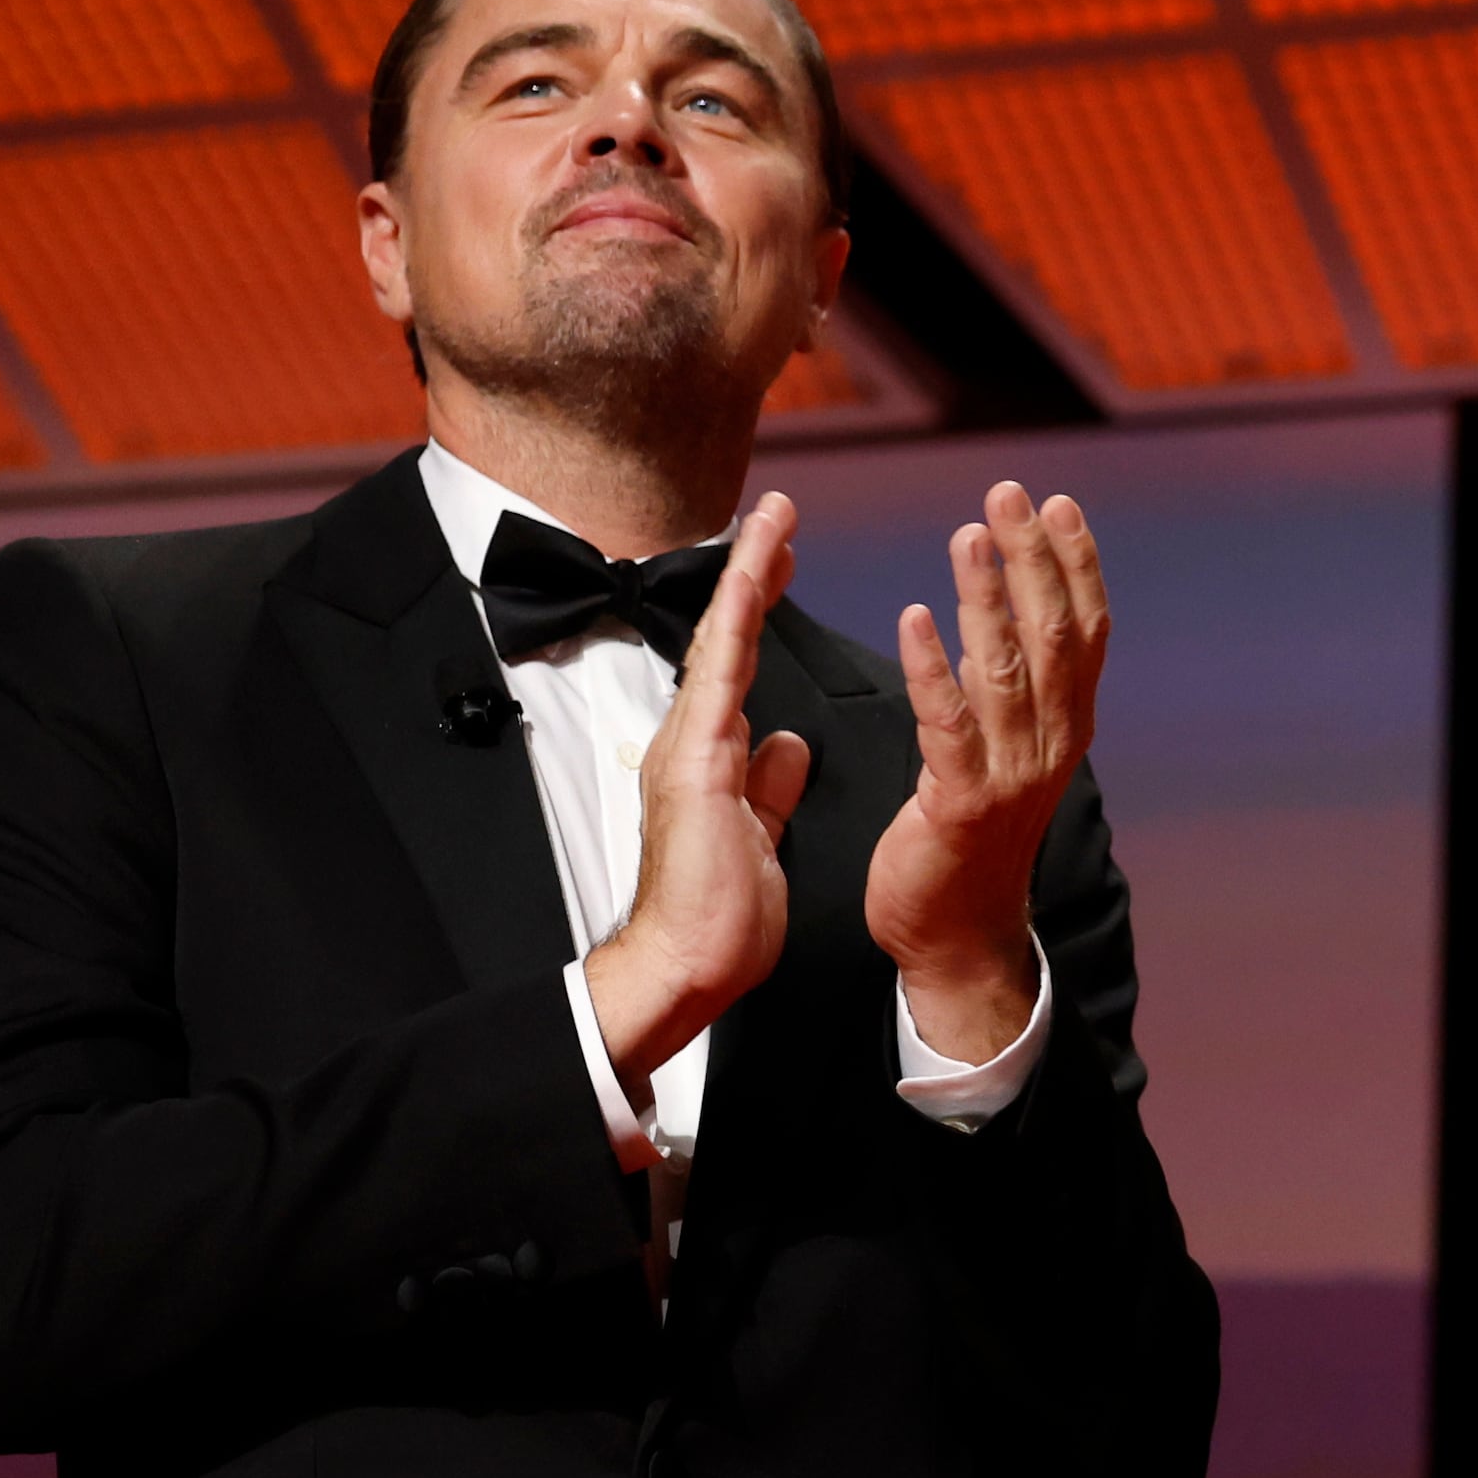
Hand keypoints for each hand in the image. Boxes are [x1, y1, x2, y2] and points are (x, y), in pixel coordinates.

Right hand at [583, 492, 810, 1099]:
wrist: (688, 964)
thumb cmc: (720, 915)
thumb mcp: (760, 835)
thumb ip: (768, 786)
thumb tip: (789, 744)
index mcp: (714, 755)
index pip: (741, 665)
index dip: (762, 610)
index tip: (784, 561)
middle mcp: (696, 739)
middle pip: (727, 637)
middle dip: (753, 572)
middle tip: (779, 512)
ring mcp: (691, 746)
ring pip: (722, 641)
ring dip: (747, 577)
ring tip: (773, 520)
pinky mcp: (698, 763)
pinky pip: (722, 676)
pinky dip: (738, 624)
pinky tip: (753, 582)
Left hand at [872, 479, 1106, 1061]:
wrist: (957, 937)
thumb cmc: (969, 840)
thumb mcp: (1010, 757)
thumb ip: (1017, 694)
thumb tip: (1012, 620)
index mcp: (1067, 728)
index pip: (1086, 631)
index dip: (1076, 564)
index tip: (1057, 502)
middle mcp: (1053, 745)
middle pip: (1055, 635)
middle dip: (1034, 558)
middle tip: (1009, 492)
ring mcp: (1013, 775)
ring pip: (1008, 669)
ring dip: (989, 596)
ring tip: (970, 534)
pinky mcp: (962, 803)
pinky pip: (949, 724)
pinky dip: (934, 668)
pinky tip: (917, 617)